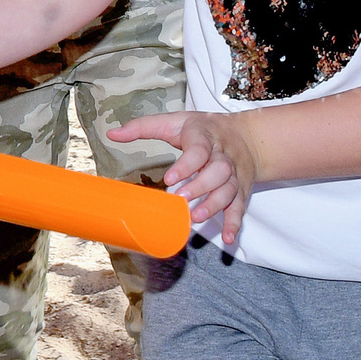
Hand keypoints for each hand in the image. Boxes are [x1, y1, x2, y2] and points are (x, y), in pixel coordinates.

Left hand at [106, 109, 258, 248]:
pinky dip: (235, 222)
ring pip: (229, 188)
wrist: (248, 137)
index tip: (169, 178)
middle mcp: (223, 155)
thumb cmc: (204, 130)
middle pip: (219, 170)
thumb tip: (113, 133)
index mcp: (204, 136)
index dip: (186, 165)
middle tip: (181, 199)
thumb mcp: (174, 121)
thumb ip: (143, 127)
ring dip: (214, 205)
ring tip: (195, 217)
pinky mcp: (241, 189)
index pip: (199, 150)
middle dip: (201, 186)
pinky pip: (240, 206)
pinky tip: (227, 237)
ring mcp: (234, 174)